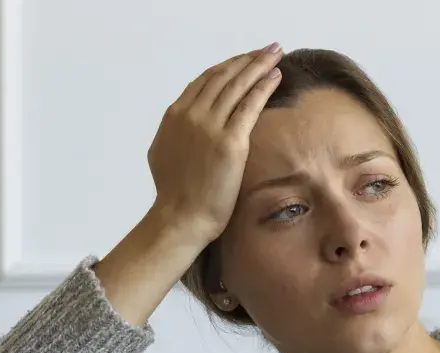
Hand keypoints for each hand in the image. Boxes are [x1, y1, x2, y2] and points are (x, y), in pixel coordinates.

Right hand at [146, 43, 284, 245]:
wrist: (180, 217)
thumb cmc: (174, 194)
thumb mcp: (163, 153)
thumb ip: (174, 133)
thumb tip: (181, 127)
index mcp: (174, 115)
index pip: (205, 81)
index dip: (228, 67)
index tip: (244, 60)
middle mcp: (191, 114)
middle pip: (223, 76)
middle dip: (247, 59)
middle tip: (267, 49)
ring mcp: (209, 126)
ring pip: (237, 85)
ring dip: (258, 65)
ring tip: (275, 54)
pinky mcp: (230, 141)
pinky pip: (250, 105)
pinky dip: (263, 86)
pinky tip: (275, 76)